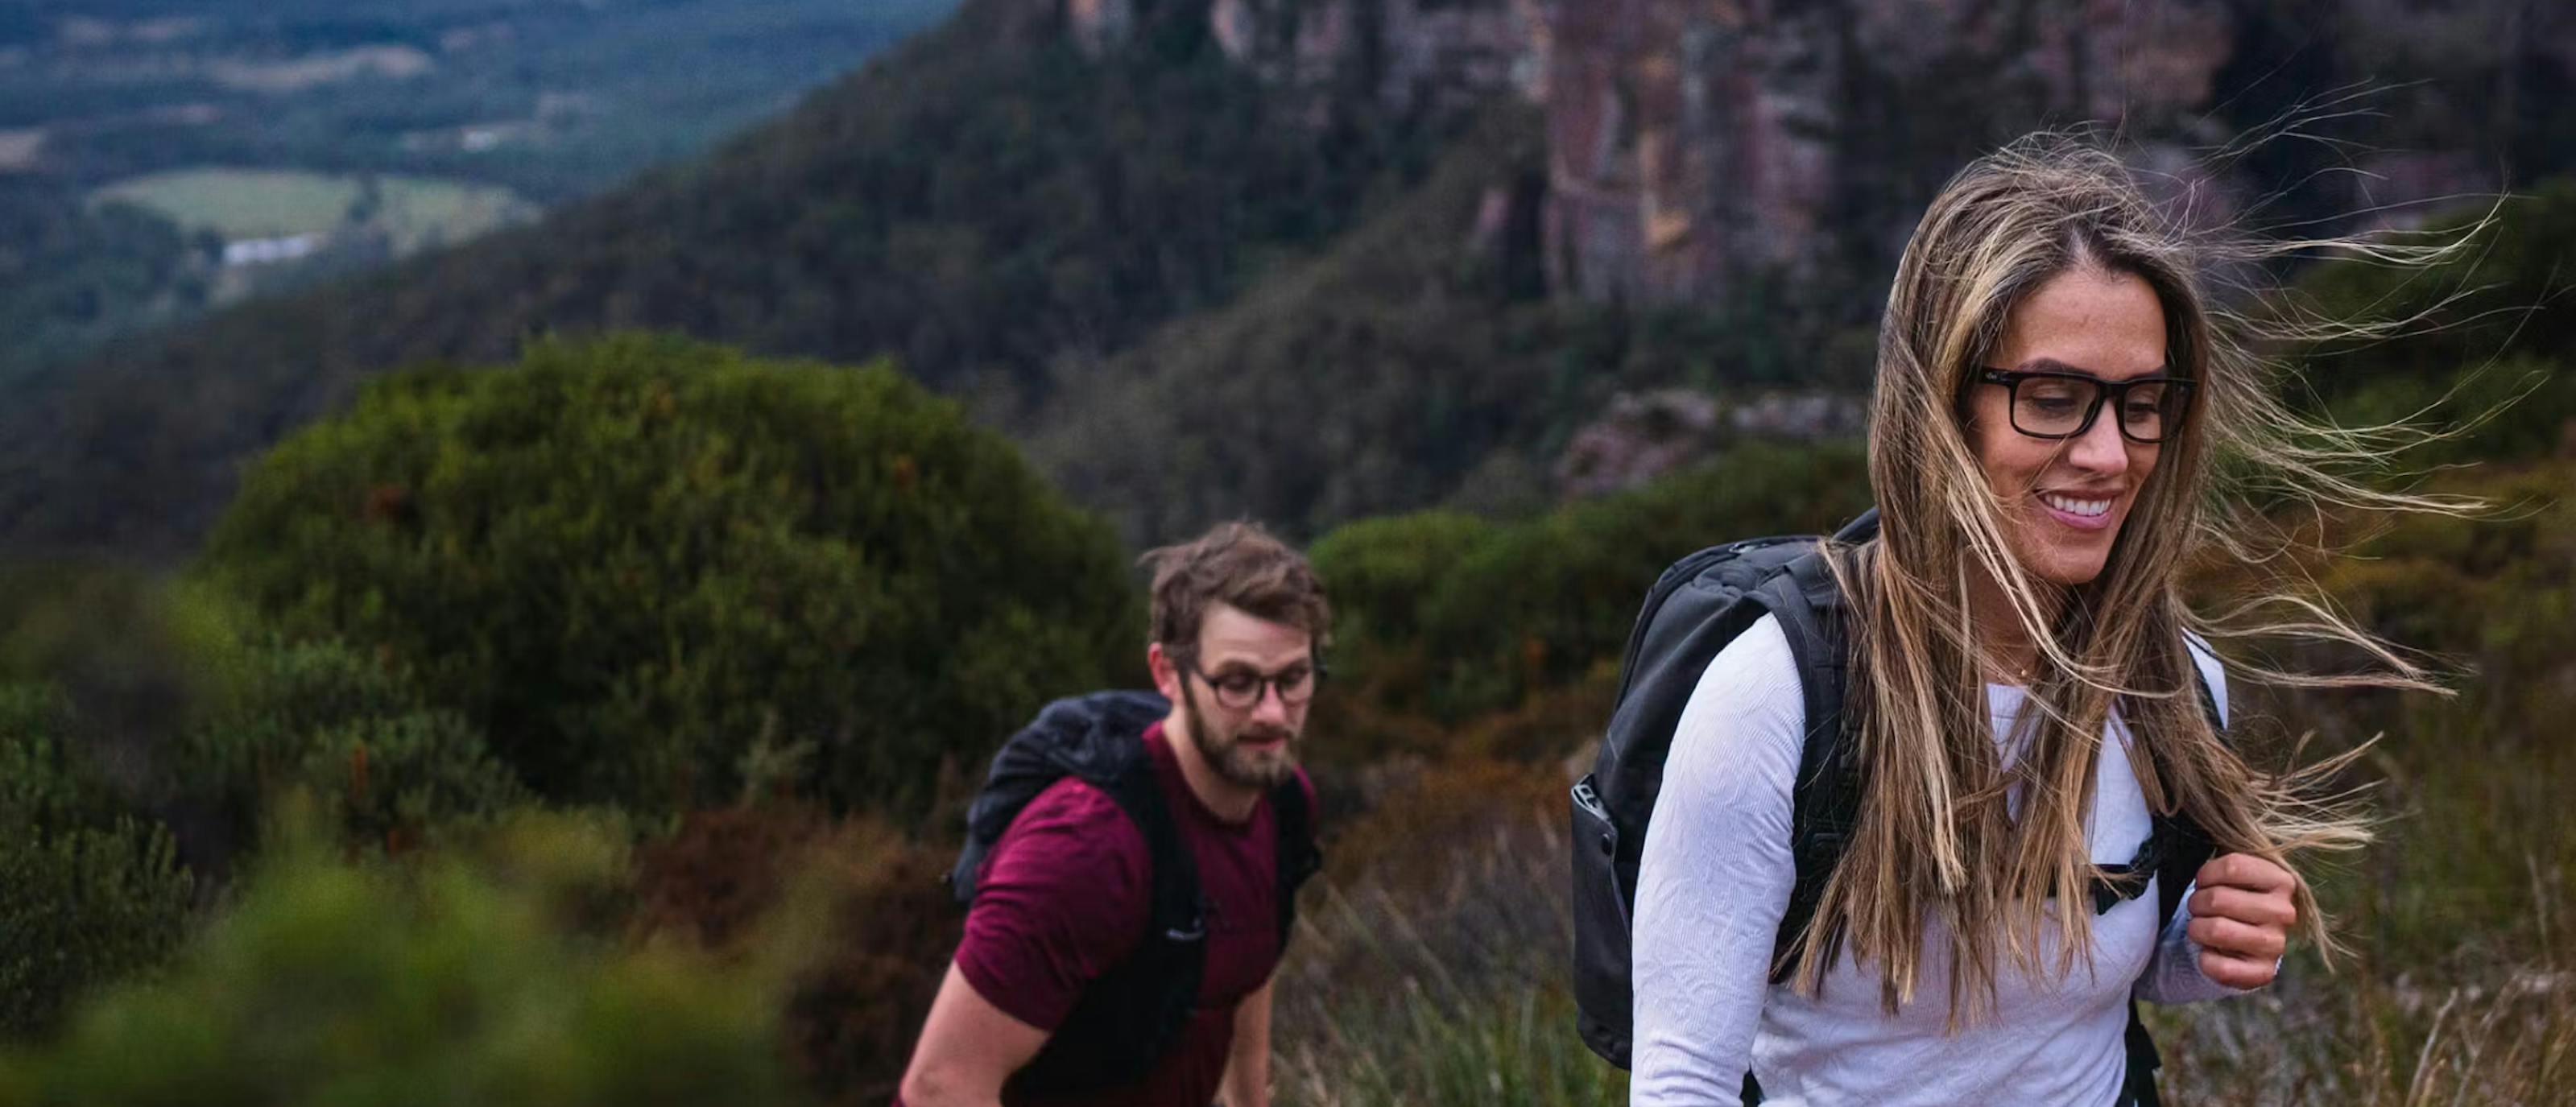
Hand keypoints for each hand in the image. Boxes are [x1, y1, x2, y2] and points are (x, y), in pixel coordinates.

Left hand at [2185, 852, 2297, 989]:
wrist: (2238, 942)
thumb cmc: (2230, 899)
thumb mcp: (2234, 873)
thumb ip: (2226, 859)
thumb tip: (2208, 842)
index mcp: (2281, 880)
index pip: (2233, 866)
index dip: (2206, 875)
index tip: (2203, 882)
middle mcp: (2285, 912)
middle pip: (2218, 898)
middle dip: (2196, 903)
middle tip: (2197, 908)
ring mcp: (2276, 944)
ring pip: (2216, 930)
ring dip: (2196, 929)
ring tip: (2200, 928)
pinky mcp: (2264, 973)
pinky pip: (2220, 967)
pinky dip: (2204, 959)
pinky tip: (2209, 953)